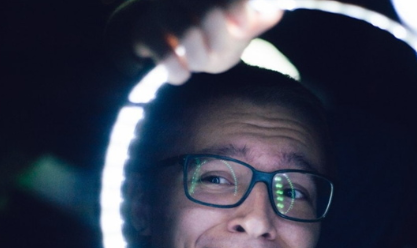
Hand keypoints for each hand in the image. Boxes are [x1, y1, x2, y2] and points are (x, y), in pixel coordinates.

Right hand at [134, 0, 282, 84]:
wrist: (167, 43)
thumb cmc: (212, 36)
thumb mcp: (238, 31)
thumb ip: (258, 19)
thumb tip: (274, 10)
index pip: (232, 2)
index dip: (239, 12)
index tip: (242, 28)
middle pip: (211, 14)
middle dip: (219, 41)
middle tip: (214, 50)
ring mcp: (161, 9)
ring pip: (188, 35)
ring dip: (199, 57)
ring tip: (198, 59)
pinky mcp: (142, 31)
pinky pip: (167, 58)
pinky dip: (179, 72)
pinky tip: (183, 70)